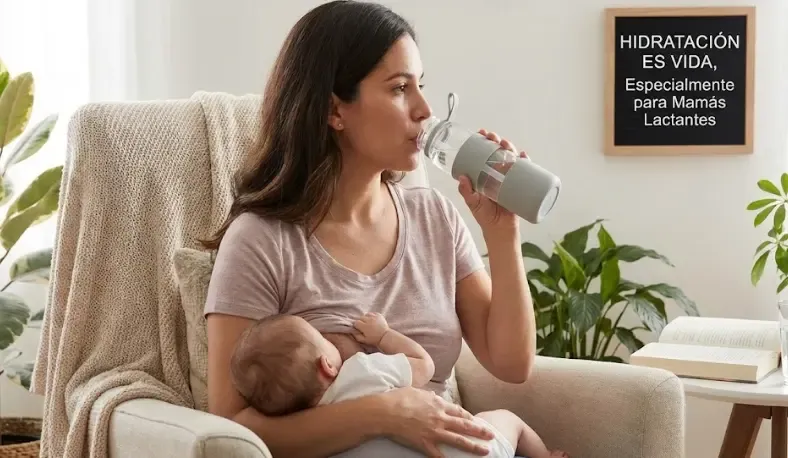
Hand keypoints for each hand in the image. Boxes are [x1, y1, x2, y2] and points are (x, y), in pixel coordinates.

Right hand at [352, 312, 388, 345]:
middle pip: (360, 318)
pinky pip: (372, 313)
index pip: (356, 322)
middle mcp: (369, 320)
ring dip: (366, 318)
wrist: (385, 337)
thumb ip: (356, 336)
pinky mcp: (379, 315)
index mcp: (364, 326)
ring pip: (366, 314)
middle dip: (361, 322)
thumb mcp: (364, 340)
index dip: (357, 326)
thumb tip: (351, 331)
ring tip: (368, 323)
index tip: (359, 329)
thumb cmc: (374, 340)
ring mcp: (374, 317)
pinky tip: (373, 320)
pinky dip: (371, 316)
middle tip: (364, 326)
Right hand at [379, 387, 494, 456]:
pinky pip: (439, 455)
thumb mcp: (416, 391)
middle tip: (491, 435)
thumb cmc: (398, 398)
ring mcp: (434, 432)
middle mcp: (440, 418)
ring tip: (485, 451)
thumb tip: (433, 396)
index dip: (469, 417)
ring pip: (459, 440)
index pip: (458, 411)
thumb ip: (428, 395)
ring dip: (474, 446)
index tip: (476, 420)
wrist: (386, 411)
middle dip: (480, 431)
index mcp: (438, 404)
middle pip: (465, 425)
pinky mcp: (425, 444)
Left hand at [458, 129, 527, 234]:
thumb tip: (461, 177)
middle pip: (499, 153)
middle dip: (497, 142)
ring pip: (511, 159)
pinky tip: (523, 156)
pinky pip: (525, 172)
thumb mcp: (473, 203)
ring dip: (510, 148)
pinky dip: (526, 162)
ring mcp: (510, 179)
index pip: (484, 154)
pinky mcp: (520, 186)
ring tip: (505, 144)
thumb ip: (466, 191)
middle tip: (493, 138)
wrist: (500, 230)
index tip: (481, 133)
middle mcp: (498, 174)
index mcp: (486, 175)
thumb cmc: (485, 217)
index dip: (484, 142)